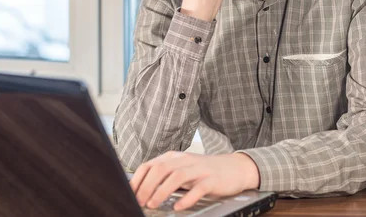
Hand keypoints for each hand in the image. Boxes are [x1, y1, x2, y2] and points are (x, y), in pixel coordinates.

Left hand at [129, 151, 259, 211]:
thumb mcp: (182, 170)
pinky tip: (178, 207)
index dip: (138, 180)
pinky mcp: (212, 179)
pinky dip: (186, 198)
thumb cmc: (204, 172)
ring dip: (162, 191)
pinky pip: (198, 188)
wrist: (234, 168)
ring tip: (153, 204)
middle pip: (161, 169)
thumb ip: (165, 176)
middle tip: (139, 201)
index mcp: (175, 158)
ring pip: (176, 176)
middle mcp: (185, 160)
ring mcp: (199, 169)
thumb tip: (142, 190)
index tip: (130, 194)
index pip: (150, 165)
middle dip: (146, 186)